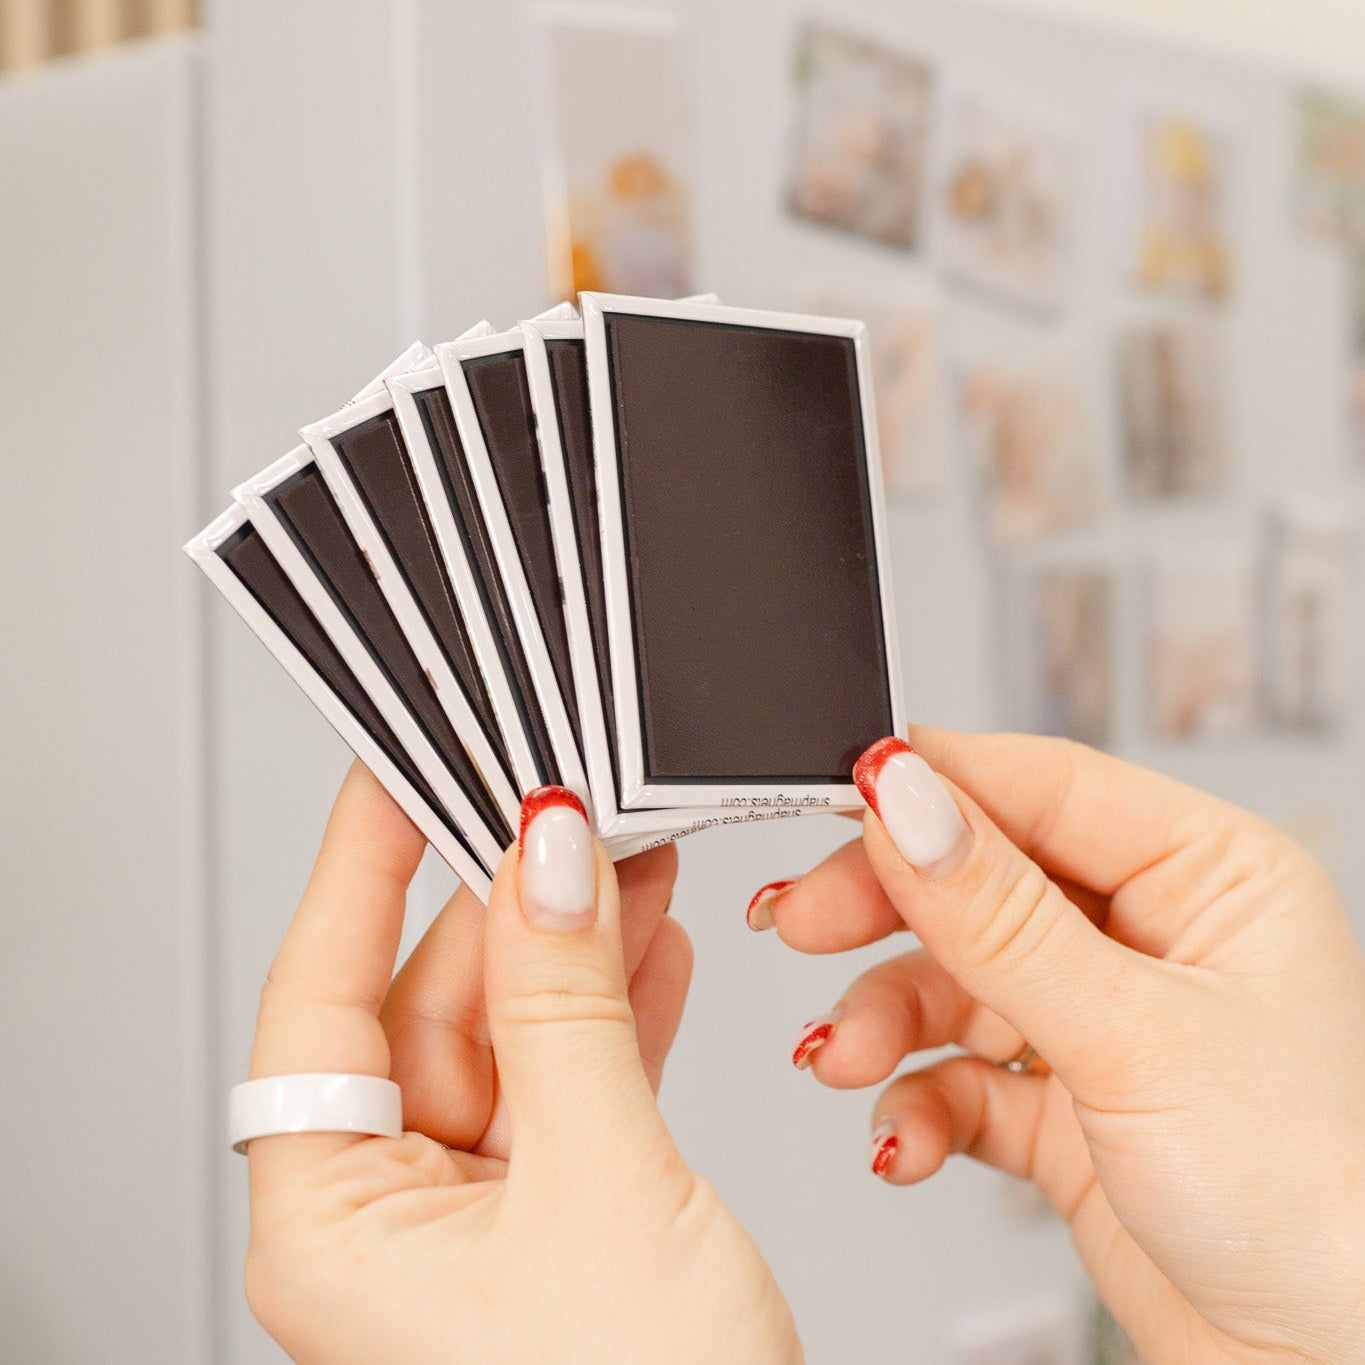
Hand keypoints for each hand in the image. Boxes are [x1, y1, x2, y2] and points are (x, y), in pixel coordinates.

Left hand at [243, 763, 801, 1364]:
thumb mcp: (598, 1186)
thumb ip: (569, 1009)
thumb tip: (544, 857)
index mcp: (336, 1227)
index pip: (320, 999)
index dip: (360, 869)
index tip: (398, 770)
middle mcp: (394, 1213)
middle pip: (435, 1002)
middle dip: (512, 894)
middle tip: (564, 800)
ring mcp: (480, 1210)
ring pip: (518, 1029)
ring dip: (580, 941)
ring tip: (630, 851)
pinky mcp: (559, 1209)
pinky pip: (575, 1077)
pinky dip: (621, 1006)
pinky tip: (654, 941)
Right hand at [760, 729, 1364, 1364]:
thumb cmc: (1316, 1209)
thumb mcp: (1135, 1036)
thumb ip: (1001, 916)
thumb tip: (909, 801)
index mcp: (1210, 875)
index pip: (1045, 788)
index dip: (937, 786)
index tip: (842, 792)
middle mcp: (1153, 935)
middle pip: (980, 877)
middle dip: (884, 910)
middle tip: (798, 923)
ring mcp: (1104, 1021)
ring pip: (954, 980)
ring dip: (886, 1020)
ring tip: (843, 1058)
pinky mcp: (1065, 1105)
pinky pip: (959, 1074)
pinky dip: (915, 1101)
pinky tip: (901, 1136)